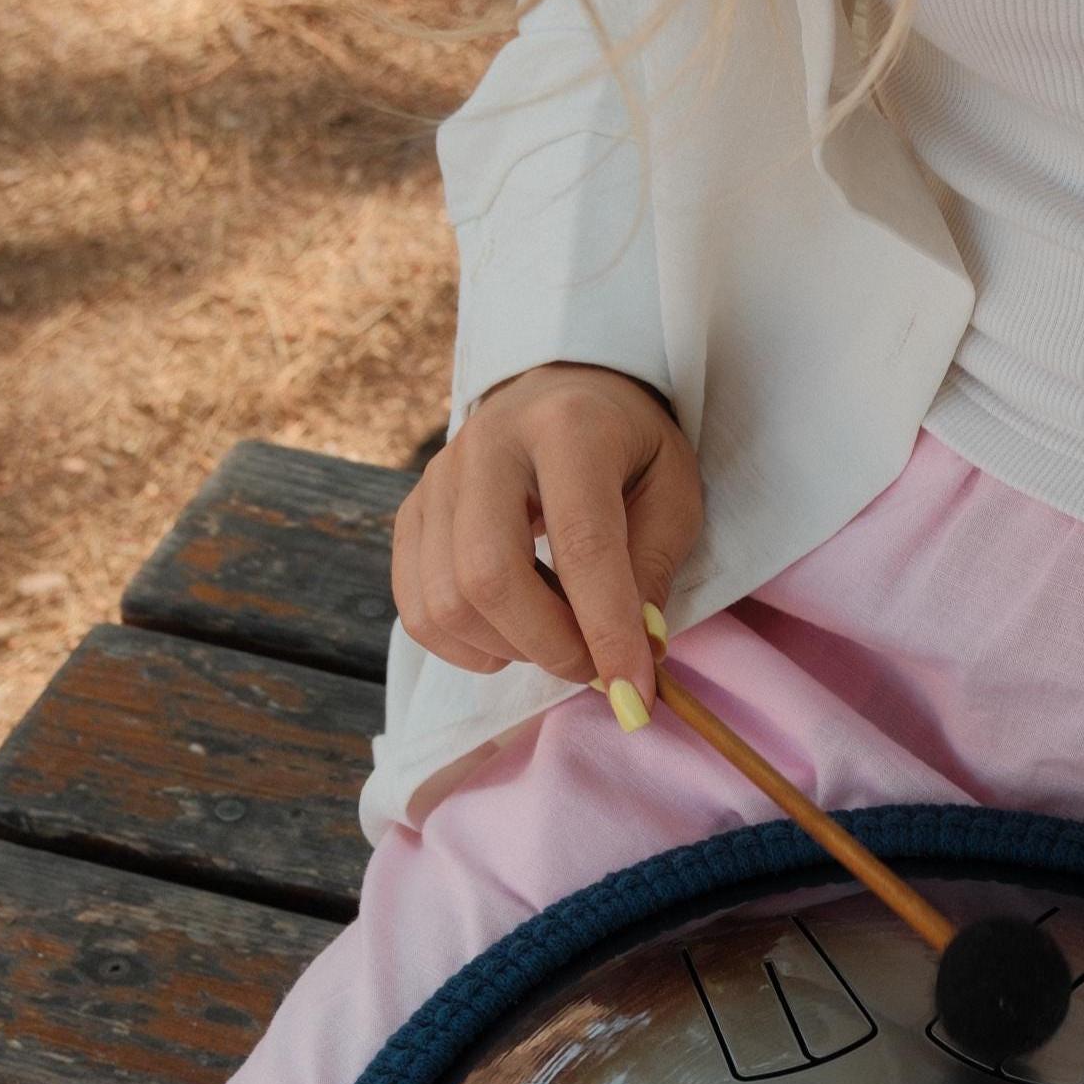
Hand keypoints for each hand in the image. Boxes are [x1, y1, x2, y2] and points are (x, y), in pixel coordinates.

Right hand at [392, 360, 702, 709]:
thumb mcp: (673, 491)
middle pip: (489, 576)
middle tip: (594, 665)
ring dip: (510, 650)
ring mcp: (437, 478)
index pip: (581, 544)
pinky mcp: (411, 512)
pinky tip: (510, 636)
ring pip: (446, 602)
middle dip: (549, 647)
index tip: (634, 692)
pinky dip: (465, 648)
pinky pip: (417, 609)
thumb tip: (635, 651)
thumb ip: (654, 566)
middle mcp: (487, 446)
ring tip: (558, 637)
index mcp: (567, 428)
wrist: (562, 391)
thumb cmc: (629, 448)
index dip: (607, 629)